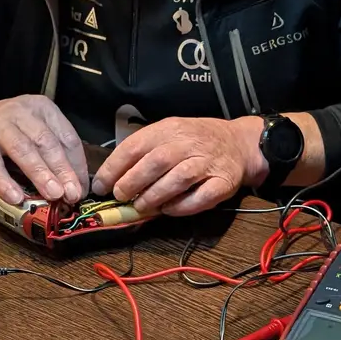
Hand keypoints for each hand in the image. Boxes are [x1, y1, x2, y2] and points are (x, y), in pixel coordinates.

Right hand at [0, 94, 87, 204]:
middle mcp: (22, 113)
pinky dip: (5, 182)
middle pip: (47, 143)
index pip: (67, 137)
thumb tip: (74, 186)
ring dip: (40, 174)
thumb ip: (53, 153)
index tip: (81, 188)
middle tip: (72, 193)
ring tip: (53, 194)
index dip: (77, 165)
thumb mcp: (33, 132)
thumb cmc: (7, 130)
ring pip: (24, 150)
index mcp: (42, 109)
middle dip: (62, 170)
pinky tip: (15, 197)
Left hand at [92, 116, 265, 216]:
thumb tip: (112, 178)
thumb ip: (144, 151)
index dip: (115, 167)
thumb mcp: (169, 133)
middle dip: (132, 182)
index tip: (101, 185)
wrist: (239, 142)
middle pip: (156, 162)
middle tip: (120, 197)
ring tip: (141, 206)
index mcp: (169, 128)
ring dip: (154, 196)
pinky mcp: (224, 182)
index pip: (136, 145)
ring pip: (178, 179)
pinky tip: (169, 211)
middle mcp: (189, 143)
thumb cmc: (195, 140)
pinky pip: (202, 197)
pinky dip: (183, 206)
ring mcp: (208, 163)